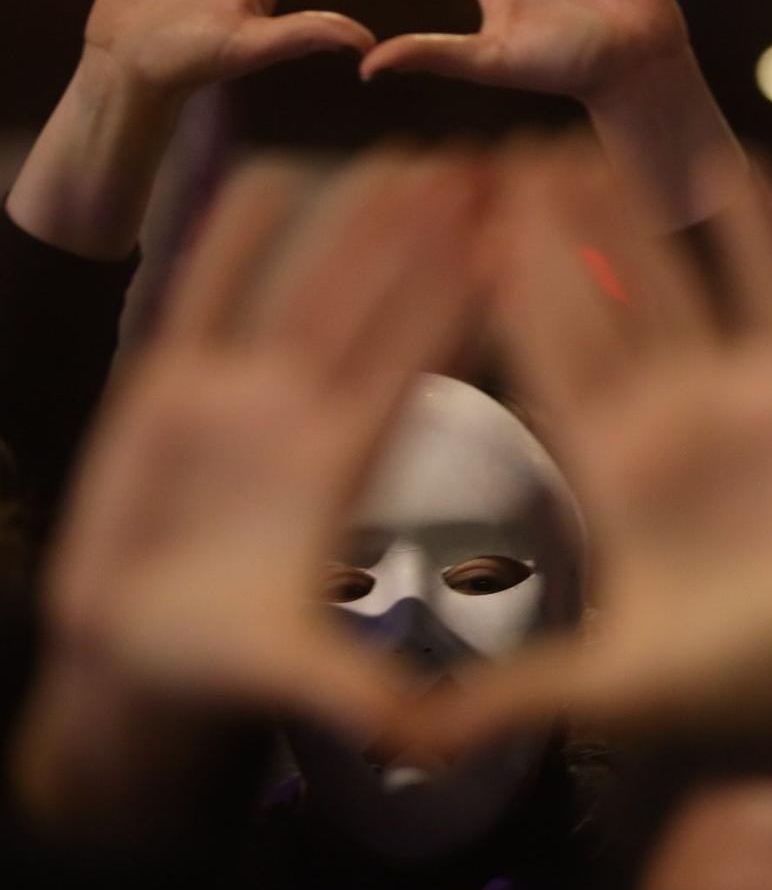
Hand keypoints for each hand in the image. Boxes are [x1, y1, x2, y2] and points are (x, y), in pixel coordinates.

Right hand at [12, 154, 483, 830]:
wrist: (141, 655)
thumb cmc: (226, 665)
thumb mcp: (293, 681)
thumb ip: (352, 697)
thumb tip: (427, 737)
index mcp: (343, 465)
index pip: (413, 365)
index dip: (459, 302)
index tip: (512, 240)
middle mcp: (303, 416)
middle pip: (375, 306)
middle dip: (430, 238)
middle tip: (488, 164)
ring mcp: (238, 394)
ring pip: (302, 286)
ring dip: (351, 223)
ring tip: (406, 152)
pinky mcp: (167, 387)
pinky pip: (200, 296)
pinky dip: (224, 239)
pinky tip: (260, 170)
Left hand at [422, 151, 771, 797]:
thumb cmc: (754, 691)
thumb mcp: (610, 688)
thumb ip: (505, 698)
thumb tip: (394, 742)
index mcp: (616, 482)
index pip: (543, 369)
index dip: (497, 301)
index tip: (446, 232)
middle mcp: (672, 426)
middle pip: (596, 308)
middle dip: (543, 238)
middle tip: (491, 156)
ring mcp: (739, 397)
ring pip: (671, 280)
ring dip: (624, 213)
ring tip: (570, 140)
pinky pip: (771, 285)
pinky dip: (744, 226)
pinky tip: (709, 161)